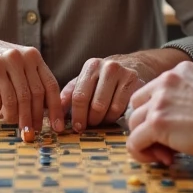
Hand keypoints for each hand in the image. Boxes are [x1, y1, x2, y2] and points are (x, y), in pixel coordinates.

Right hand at [0, 34, 63, 135]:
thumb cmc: (1, 63)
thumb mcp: (21, 65)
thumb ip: (34, 83)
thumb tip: (46, 115)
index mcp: (33, 56)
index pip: (50, 86)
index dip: (55, 109)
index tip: (56, 127)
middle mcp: (19, 57)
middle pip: (31, 95)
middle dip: (31, 118)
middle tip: (30, 133)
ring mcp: (1, 62)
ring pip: (13, 99)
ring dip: (12, 116)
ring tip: (10, 121)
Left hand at [61, 48, 190, 131]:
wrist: (134, 65)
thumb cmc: (104, 79)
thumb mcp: (86, 81)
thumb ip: (69, 94)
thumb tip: (54, 112)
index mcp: (91, 66)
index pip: (79, 95)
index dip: (76, 115)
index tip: (76, 128)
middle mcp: (108, 67)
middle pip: (95, 105)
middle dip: (90, 121)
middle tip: (88, 127)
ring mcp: (124, 74)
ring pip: (110, 109)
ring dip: (103, 120)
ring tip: (101, 120)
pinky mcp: (137, 83)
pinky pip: (123, 110)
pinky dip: (116, 118)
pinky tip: (113, 116)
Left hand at [124, 62, 192, 164]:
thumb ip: (190, 93)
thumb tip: (178, 115)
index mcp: (180, 71)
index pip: (154, 90)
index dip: (157, 111)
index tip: (171, 127)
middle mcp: (166, 81)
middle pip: (139, 105)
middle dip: (146, 124)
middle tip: (163, 142)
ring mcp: (159, 101)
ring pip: (134, 123)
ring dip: (145, 140)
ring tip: (163, 153)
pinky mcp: (156, 122)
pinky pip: (135, 141)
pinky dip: (141, 152)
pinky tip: (157, 158)